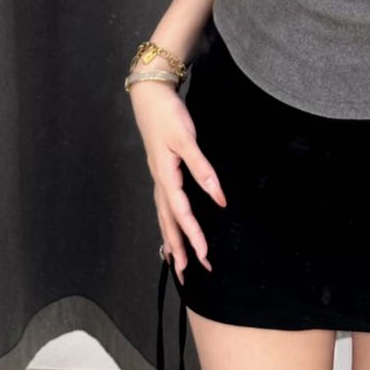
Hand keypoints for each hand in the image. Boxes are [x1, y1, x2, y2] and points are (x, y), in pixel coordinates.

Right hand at [129, 77, 226, 284]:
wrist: (149, 95)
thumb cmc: (168, 115)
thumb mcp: (186, 139)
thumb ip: (202, 168)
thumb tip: (219, 197)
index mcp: (166, 176)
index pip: (181, 213)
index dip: (193, 235)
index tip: (205, 254)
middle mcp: (160, 181)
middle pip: (169, 222)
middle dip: (179, 248)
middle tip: (190, 274)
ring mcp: (158, 177)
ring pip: (164, 216)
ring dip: (172, 239)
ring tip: (178, 262)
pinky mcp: (161, 170)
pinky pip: (164, 205)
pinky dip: (168, 222)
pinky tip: (171, 228)